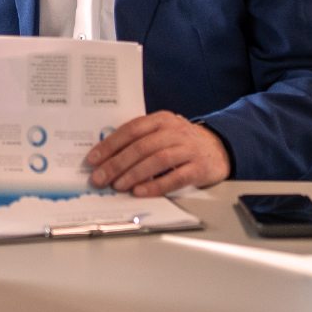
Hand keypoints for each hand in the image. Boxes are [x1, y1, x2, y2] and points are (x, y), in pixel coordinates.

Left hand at [86, 112, 229, 196]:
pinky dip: (155, 186)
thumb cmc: (181, 142)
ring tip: (117, 185)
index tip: (93, 159)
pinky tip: (140, 192)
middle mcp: (175, 131)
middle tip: (100, 177)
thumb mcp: (162, 132)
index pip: (131, 129)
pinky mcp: (199, 168)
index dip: (110, 144)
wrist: (218, 149)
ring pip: (157, 161)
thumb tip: (105, 157)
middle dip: (117, 163)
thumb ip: (140, 139)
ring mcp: (189, 149)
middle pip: (141, 146)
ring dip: (133, 174)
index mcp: (161, 119)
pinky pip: (175, 178)